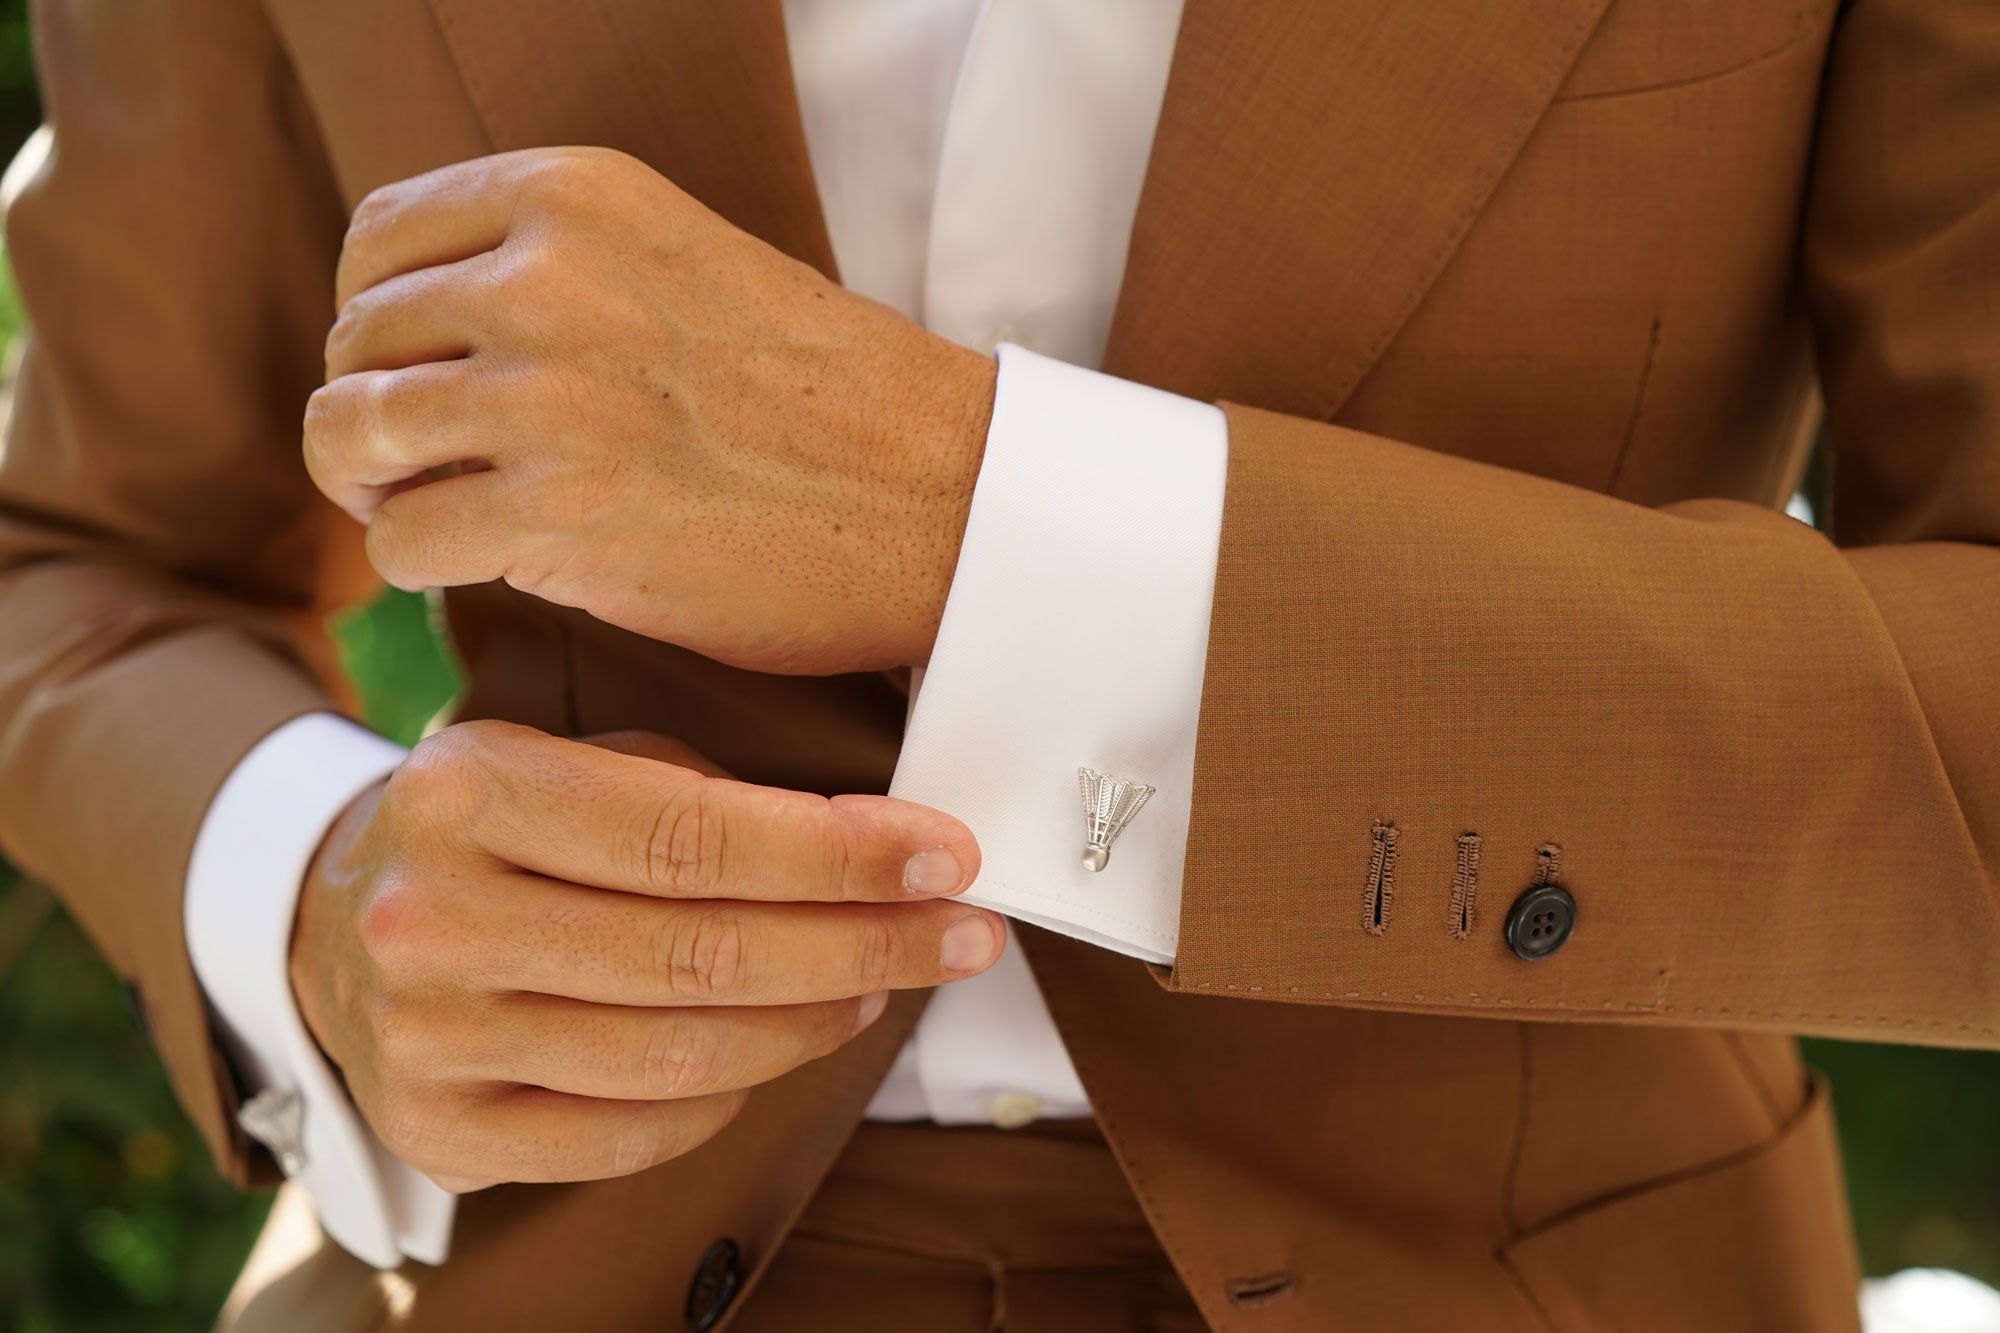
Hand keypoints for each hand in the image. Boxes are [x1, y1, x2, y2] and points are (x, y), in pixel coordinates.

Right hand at [288, 720, 999, 1191]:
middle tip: (959, 934)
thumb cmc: (502, 829)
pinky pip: (632, 1135)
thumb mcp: (573, 759)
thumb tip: (878, 848)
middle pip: (702, 954)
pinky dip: (732, 1095)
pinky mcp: (440, 1128)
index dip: (839, 855)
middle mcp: (435, 914)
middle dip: (864, 944)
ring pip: (680, 1055)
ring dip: (814, 1023)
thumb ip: (700, 795)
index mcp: (470, 789)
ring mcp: (429, 1034)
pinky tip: (782, 1046)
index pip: (695, 836)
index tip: (944, 857)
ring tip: (880, 984)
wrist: (338, 918)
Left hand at [304, 146, 997, 674]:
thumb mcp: (685, 263)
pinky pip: (400, 542)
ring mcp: (546, 399)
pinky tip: (481, 566)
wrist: (940, 497)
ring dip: (379, 490)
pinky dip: (420, 566)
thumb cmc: (831, 397)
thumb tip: (432, 330)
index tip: (420, 374)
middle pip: (356, 344)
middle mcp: (546, 280)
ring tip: (438, 513)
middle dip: (376, 414)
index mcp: (577, 197)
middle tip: (432, 465)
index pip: (378, 242)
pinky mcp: (556, 516)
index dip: (379, 320)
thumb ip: (560, 268)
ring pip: (349, 436)